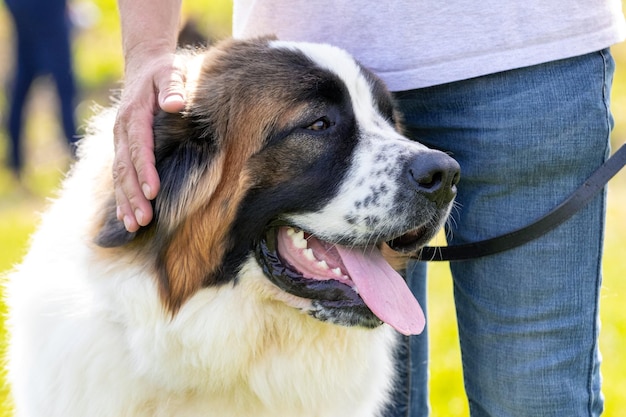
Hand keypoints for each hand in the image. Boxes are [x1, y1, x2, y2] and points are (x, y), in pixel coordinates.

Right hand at [113, 51, 186, 231]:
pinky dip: (122, 197)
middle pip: (125, 168)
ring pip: (119, 176)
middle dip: (133, 196)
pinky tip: (126, 218)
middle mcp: (123, 130)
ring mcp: (120, 140)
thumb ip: (173, 87)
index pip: (139, 147)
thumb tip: (175, 104)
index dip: (145, 170)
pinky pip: (119, 176)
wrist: (143, 64)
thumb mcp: (170, 72)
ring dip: (125, 202)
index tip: (153, 192)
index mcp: (135, 114)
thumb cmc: (162, 71)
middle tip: (142, 221)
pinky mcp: (123, 148)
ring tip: (133, 227)